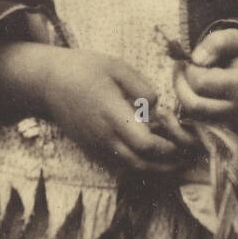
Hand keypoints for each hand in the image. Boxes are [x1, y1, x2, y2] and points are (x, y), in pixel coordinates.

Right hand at [0, 43, 198, 177]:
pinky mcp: (92, 149)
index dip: (168, 148)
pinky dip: (139, 168)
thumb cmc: (84, 69)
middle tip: (189, 161)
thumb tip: (158, 108)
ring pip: (131, 169)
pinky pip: (119, 166)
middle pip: (141, 164)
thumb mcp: (116, 66)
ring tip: (177, 165)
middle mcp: (104, 136)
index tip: (183, 142)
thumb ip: (142, 87)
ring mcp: (97, 146)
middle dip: (168, 167)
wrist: (49, 82)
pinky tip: (155, 161)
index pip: (145, 143)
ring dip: (156, 171)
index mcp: (112, 113)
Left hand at [172, 26, 237, 128]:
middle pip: (194, 103)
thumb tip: (196, 59)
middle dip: (182, 82)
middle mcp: (235, 109)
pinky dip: (185, 99)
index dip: (190, 68)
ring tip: (183, 72)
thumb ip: (218, 42)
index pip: (201, 83)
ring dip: (181, 90)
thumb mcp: (234, 38)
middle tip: (182, 64)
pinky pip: (193, 116)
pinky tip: (188, 83)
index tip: (193, 57)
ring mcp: (226, 119)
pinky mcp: (217, 122)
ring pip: (191, 112)